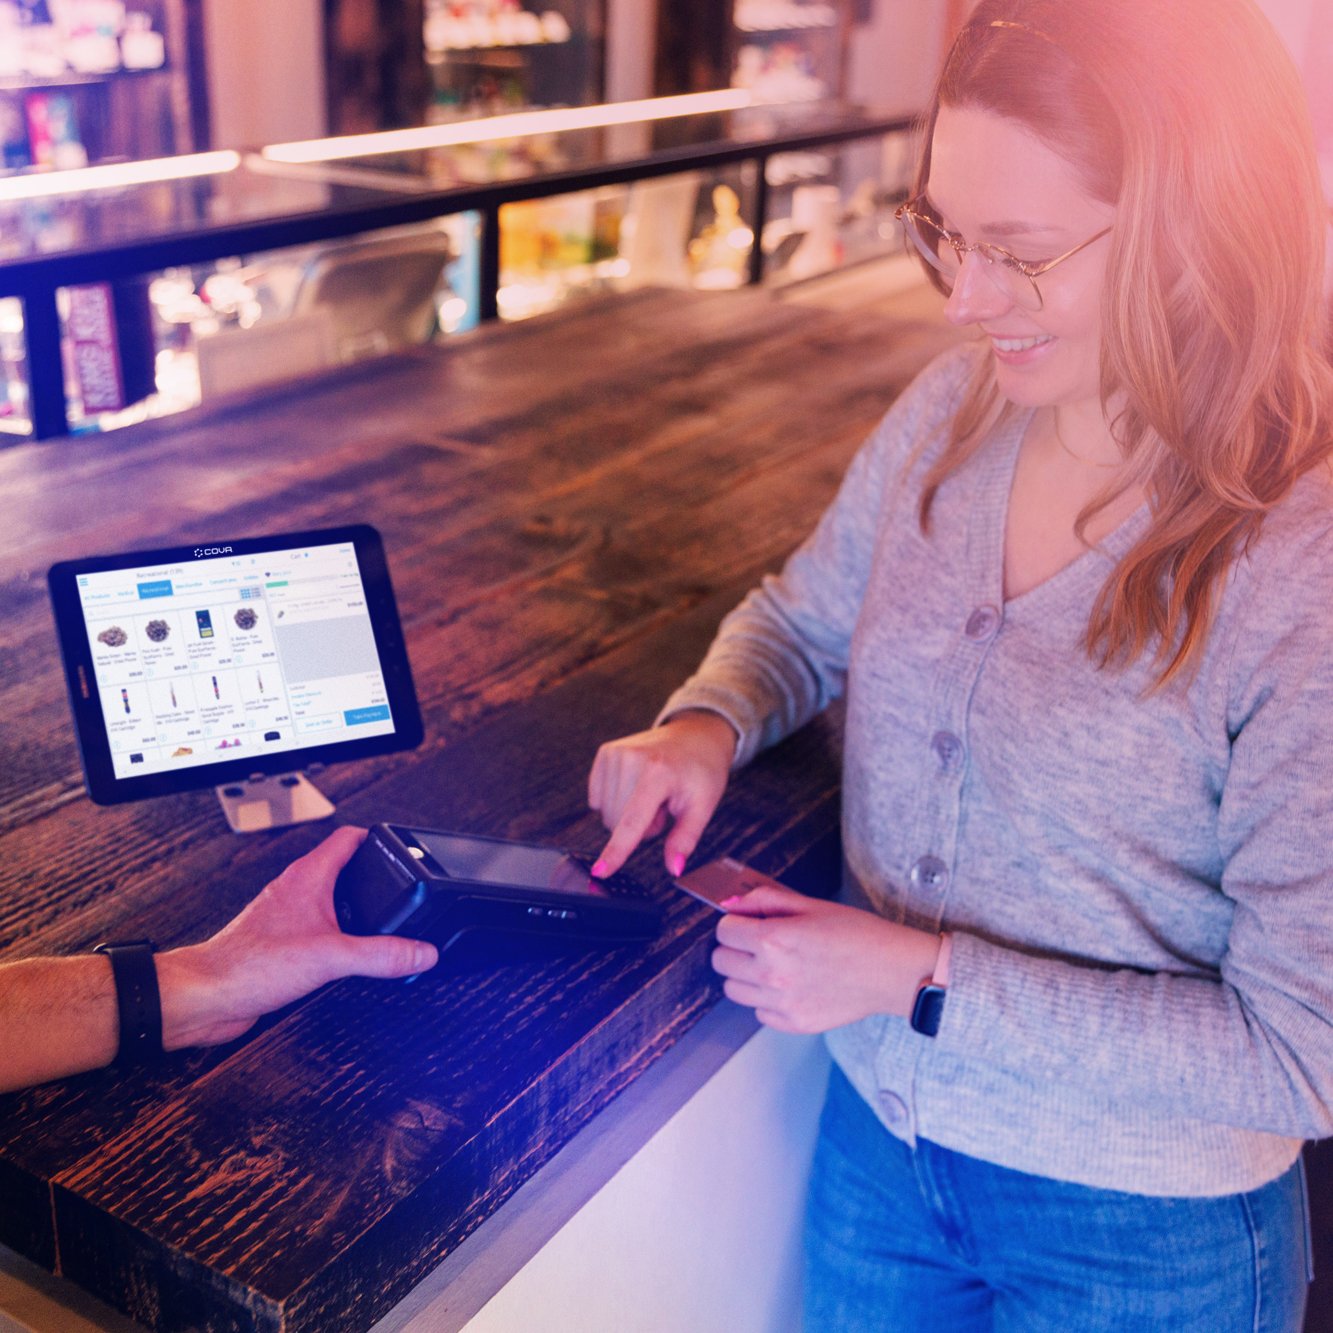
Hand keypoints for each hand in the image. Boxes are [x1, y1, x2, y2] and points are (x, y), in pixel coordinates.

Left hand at [157, 826, 438, 1049]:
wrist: (206, 996)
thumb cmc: (248, 965)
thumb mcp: (330, 957)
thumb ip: (381, 954)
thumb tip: (421, 951)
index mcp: (307, 878)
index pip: (348, 838)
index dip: (378, 837)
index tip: (402, 847)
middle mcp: (295, 890)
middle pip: (344, 869)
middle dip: (374, 879)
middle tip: (399, 890)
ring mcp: (286, 916)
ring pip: (330, 901)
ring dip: (356, 911)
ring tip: (380, 928)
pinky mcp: (281, 943)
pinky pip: (318, 930)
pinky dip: (338, 938)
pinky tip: (347, 958)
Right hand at [588, 710, 736, 877]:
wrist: (696, 736)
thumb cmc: (701, 771)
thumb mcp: (703, 805)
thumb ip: (685, 839)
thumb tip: (674, 868)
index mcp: (659, 772)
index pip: (633, 821)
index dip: (617, 851)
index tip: (600, 871)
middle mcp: (632, 758)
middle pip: (618, 822)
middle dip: (641, 826)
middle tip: (664, 807)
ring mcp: (615, 752)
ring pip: (606, 814)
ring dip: (629, 814)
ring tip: (653, 794)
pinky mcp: (605, 752)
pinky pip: (598, 799)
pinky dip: (616, 801)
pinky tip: (637, 786)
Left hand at [711, 885, 940, 1033]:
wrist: (891, 970)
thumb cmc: (856, 933)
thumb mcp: (810, 904)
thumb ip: (765, 900)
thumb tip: (732, 906)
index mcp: (774, 939)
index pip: (723, 931)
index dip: (735, 923)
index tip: (749, 923)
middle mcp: (771, 974)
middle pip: (721, 961)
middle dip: (735, 947)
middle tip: (759, 943)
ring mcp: (781, 1003)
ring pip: (733, 989)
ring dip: (745, 975)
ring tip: (774, 965)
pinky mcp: (793, 1023)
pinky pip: (758, 1012)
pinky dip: (766, 999)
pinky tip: (790, 986)